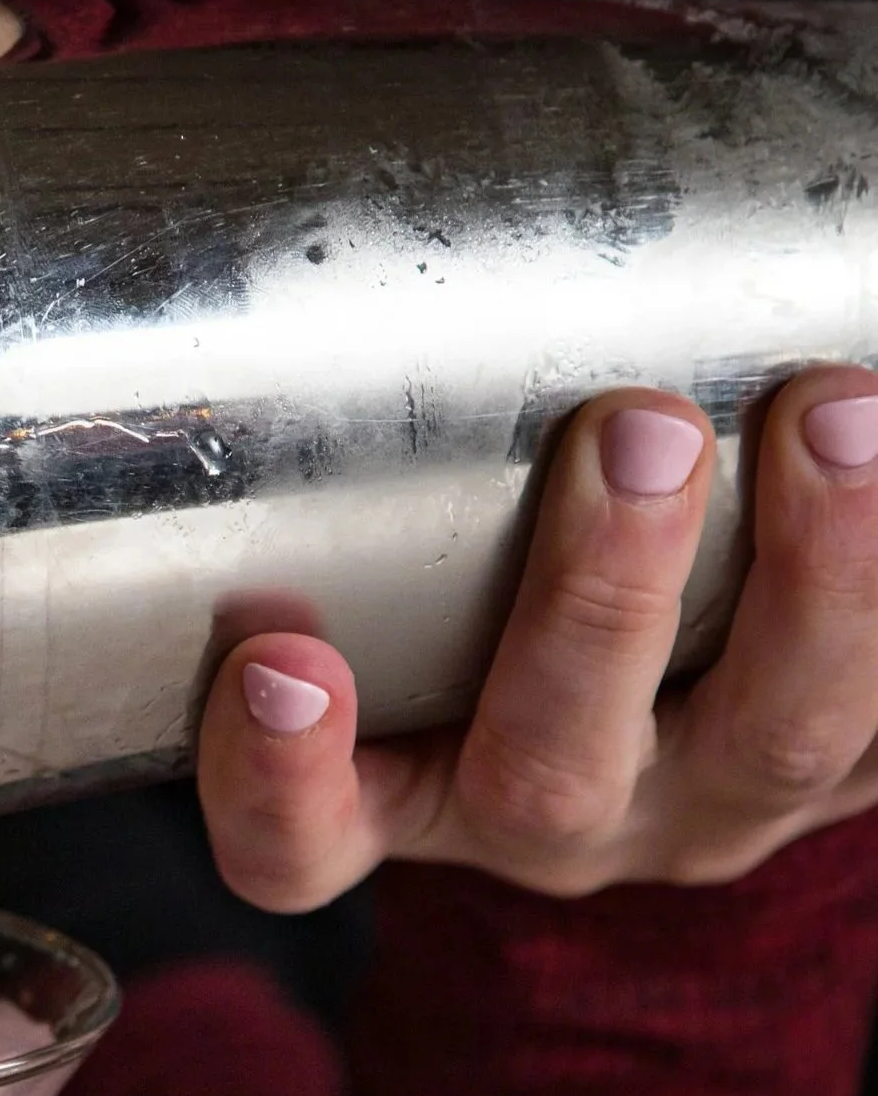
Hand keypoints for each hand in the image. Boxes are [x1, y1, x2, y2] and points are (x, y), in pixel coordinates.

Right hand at [196, 371, 877, 904]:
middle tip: (638, 432)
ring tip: (835, 413)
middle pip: (549, 775)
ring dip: (817, 576)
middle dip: (598, 605)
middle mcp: (549, 816)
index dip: (276, 778)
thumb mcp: (400, 569)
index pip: (299, 842)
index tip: (283, 656)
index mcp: (402, 795)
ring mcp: (712, 801)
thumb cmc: (489, 575)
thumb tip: (340, 254)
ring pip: (777, 742)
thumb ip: (368, 477)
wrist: (692, 677)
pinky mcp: (858, 765)